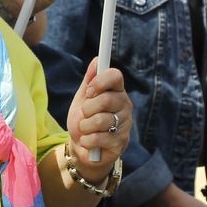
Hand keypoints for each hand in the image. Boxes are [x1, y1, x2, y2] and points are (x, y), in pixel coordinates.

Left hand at [65, 59, 131, 182]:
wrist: (81, 147)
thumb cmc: (83, 119)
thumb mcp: (83, 98)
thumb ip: (89, 80)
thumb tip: (97, 59)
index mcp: (116, 91)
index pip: (116, 76)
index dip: (100, 81)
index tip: (89, 91)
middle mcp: (124, 105)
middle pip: (106, 99)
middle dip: (87, 108)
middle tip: (84, 114)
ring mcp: (125, 124)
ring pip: (101, 120)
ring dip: (85, 126)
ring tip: (86, 129)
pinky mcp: (121, 143)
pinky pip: (99, 138)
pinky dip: (87, 140)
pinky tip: (89, 142)